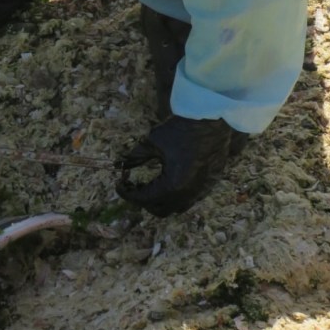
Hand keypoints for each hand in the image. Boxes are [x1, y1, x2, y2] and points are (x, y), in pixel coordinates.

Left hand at [116, 115, 241, 216]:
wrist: (211, 120)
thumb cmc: (181, 129)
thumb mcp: (153, 141)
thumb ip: (136, 156)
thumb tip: (121, 164)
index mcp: (172, 186)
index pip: (144, 199)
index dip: (127, 193)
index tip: (119, 184)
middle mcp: (187, 194)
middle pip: (160, 210)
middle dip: (143, 200)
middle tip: (134, 185)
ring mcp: (202, 191)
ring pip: (177, 207)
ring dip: (161, 200)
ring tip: (151, 184)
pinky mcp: (211, 184)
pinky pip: (191, 198)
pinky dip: (177, 195)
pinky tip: (170, 180)